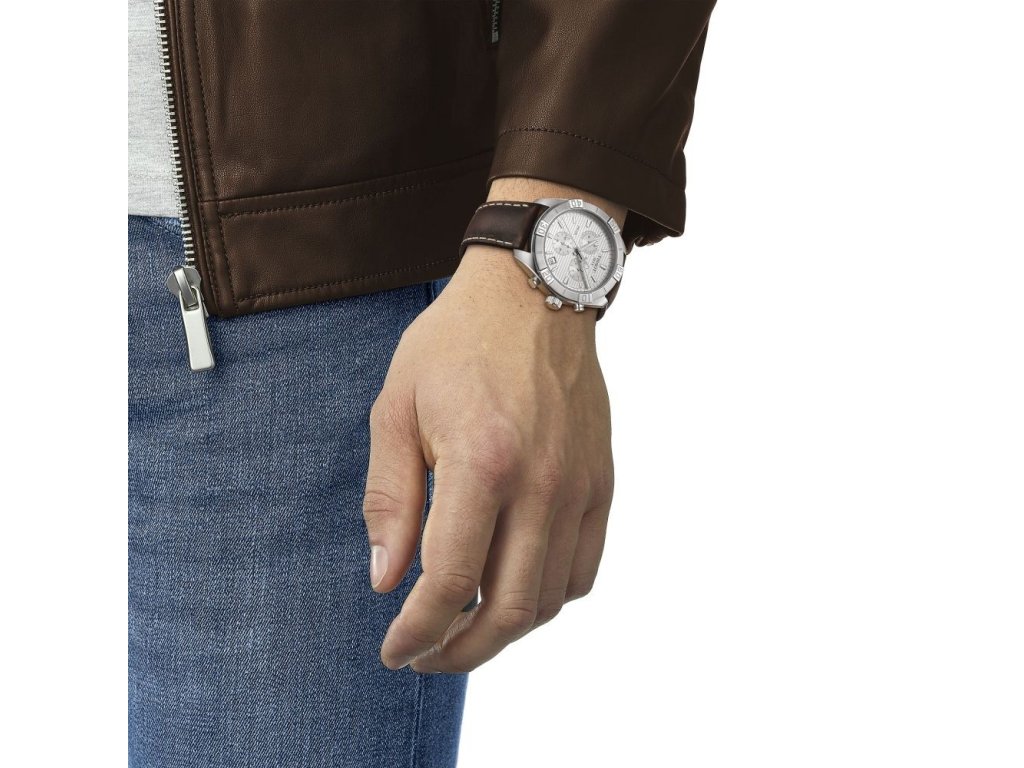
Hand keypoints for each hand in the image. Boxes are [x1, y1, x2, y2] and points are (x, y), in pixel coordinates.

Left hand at [362, 240, 614, 673]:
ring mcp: (579, 487)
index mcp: (482, 462)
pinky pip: (583, 569)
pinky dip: (547, 597)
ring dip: (502, 630)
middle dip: (460, 652)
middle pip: (507, 609)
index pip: (448, 581)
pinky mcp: (601, 484)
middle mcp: (541, 484)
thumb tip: (386, 582)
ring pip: (549, 599)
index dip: (416, 632)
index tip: (394, 651)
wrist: (535, 295)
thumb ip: (390, 500)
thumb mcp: (396, 409)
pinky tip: (512, 588)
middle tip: (426, 657)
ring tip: (464, 626)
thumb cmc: (455, 345)